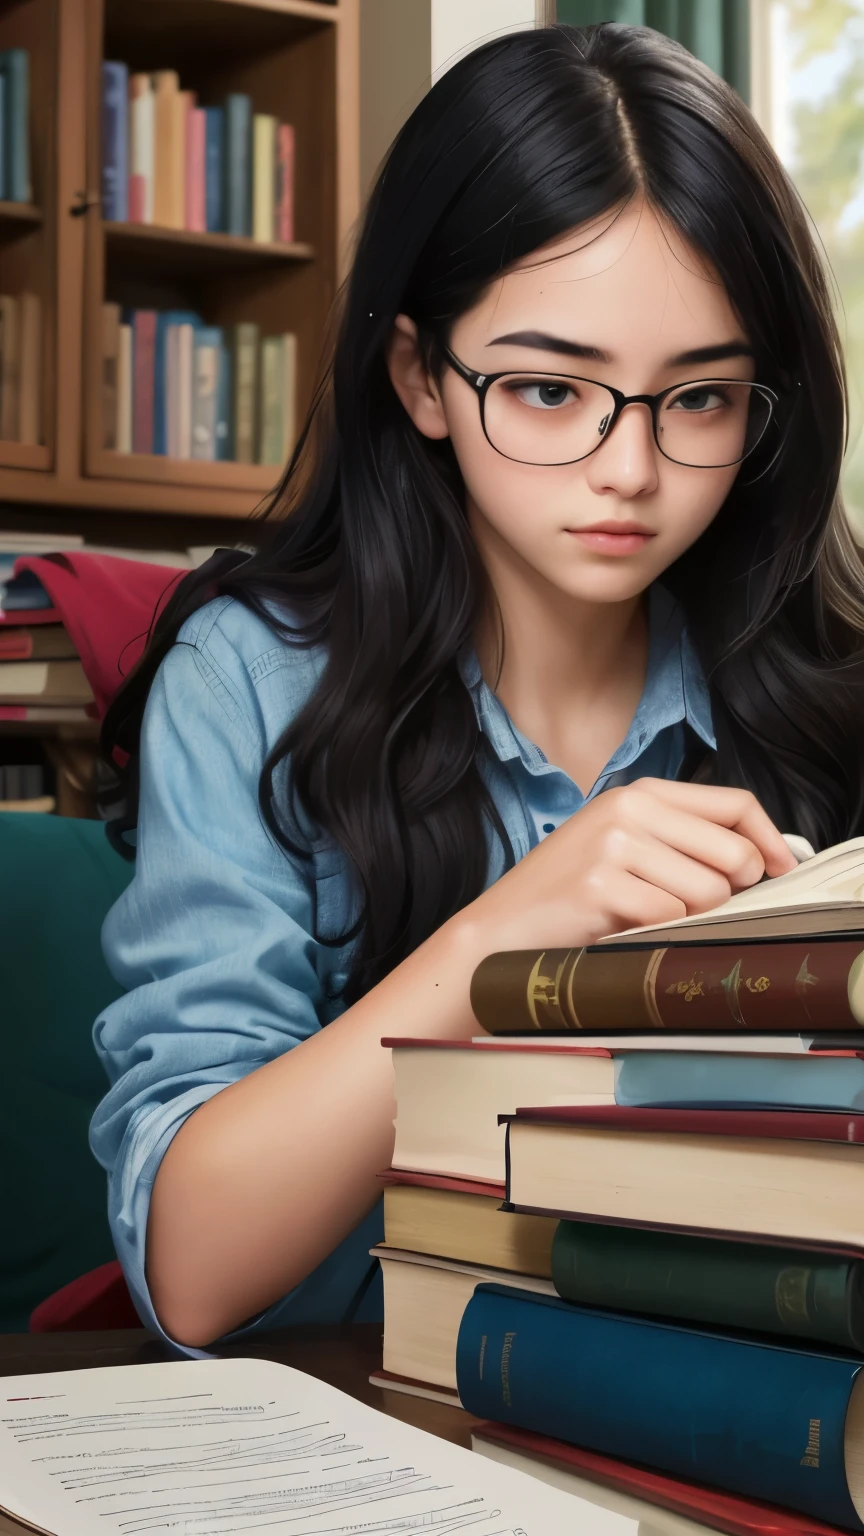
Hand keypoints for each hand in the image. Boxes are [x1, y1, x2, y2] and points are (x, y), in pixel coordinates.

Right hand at [462, 778, 797, 952]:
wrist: (500, 928)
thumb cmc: (568, 894)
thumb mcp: (626, 846)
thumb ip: (685, 841)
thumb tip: (762, 859)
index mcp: (641, 792)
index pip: (736, 804)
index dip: (770, 840)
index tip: (783, 869)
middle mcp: (629, 807)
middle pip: (733, 852)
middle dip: (730, 891)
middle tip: (695, 908)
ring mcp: (613, 843)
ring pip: (708, 891)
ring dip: (689, 918)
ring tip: (647, 918)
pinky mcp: (601, 883)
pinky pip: (670, 917)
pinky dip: (656, 934)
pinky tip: (624, 929)